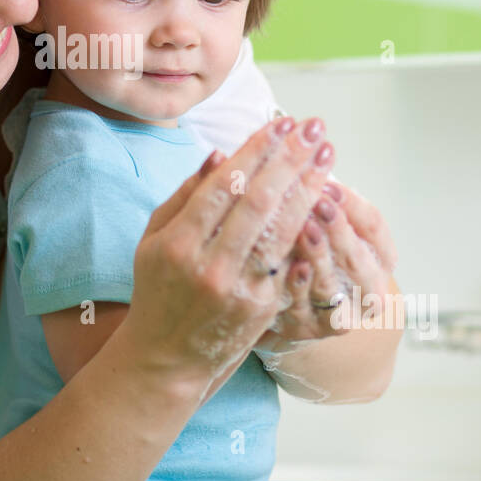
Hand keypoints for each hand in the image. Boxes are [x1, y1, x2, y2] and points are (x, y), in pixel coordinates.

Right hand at [120, 116, 335, 393]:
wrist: (166, 357)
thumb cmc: (158, 289)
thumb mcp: (154, 238)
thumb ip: (185, 195)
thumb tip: (219, 155)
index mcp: (177, 243)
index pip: (222, 185)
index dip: (255, 152)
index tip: (280, 124)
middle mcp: (208, 265)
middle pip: (257, 202)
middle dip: (289, 160)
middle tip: (314, 129)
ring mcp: (238, 289)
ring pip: (281, 230)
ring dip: (308, 189)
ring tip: (326, 157)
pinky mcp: (262, 308)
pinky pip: (288, 259)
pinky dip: (307, 227)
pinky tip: (324, 201)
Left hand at [256, 180, 399, 351]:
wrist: (294, 308)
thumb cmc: (306, 249)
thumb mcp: (319, 221)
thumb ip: (314, 192)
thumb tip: (300, 148)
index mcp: (378, 256)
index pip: (373, 226)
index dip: (352, 204)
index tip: (328, 181)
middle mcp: (368, 288)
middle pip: (360, 259)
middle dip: (341, 229)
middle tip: (320, 200)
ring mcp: (342, 313)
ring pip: (335, 286)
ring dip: (321, 256)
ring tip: (305, 228)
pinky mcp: (312, 330)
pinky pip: (307, 310)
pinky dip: (300, 287)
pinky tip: (291, 265)